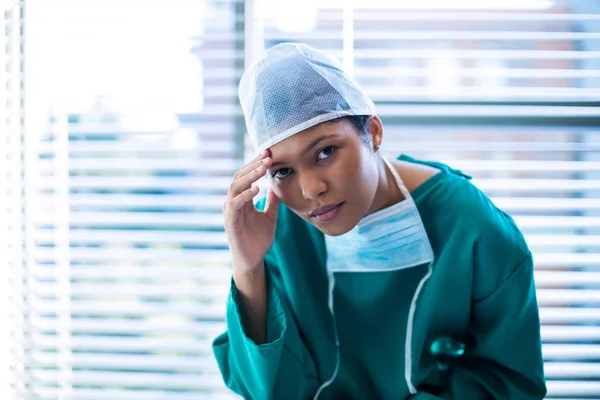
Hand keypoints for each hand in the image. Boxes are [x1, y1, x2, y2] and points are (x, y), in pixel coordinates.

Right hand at [223, 149, 280, 274]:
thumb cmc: (259, 239)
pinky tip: (256, 188)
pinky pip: (235, 205)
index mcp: (242, 199)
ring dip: (250, 176)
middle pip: (240, 177)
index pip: (247, 176)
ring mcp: (230, 211)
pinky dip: (245, 195)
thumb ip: (272, 201)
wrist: (253, 260)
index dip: (256, 164)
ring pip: (235, 187)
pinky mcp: (230, 222)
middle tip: (267, 155)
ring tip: (263, 168)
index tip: (269, 152)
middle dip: (253, 165)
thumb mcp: (270, 216)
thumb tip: (277, 184)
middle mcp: (233, 202)